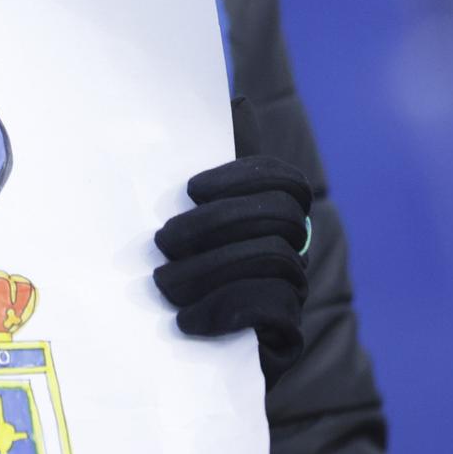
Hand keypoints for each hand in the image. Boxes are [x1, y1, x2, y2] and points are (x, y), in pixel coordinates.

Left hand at [153, 97, 311, 386]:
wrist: (159, 356)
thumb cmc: (166, 265)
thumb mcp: (170, 207)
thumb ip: (198, 155)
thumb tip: (233, 98)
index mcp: (267, 214)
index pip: (287, 182)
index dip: (245, 177)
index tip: (190, 188)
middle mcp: (291, 250)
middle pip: (283, 219)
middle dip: (216, 225)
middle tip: (162, 242)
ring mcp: (293, 295)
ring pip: (279, 261)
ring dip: (210, 270)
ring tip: (164, 283)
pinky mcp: (285, 341)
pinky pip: (279, 311)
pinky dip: (227, 310)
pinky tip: (187, 320)